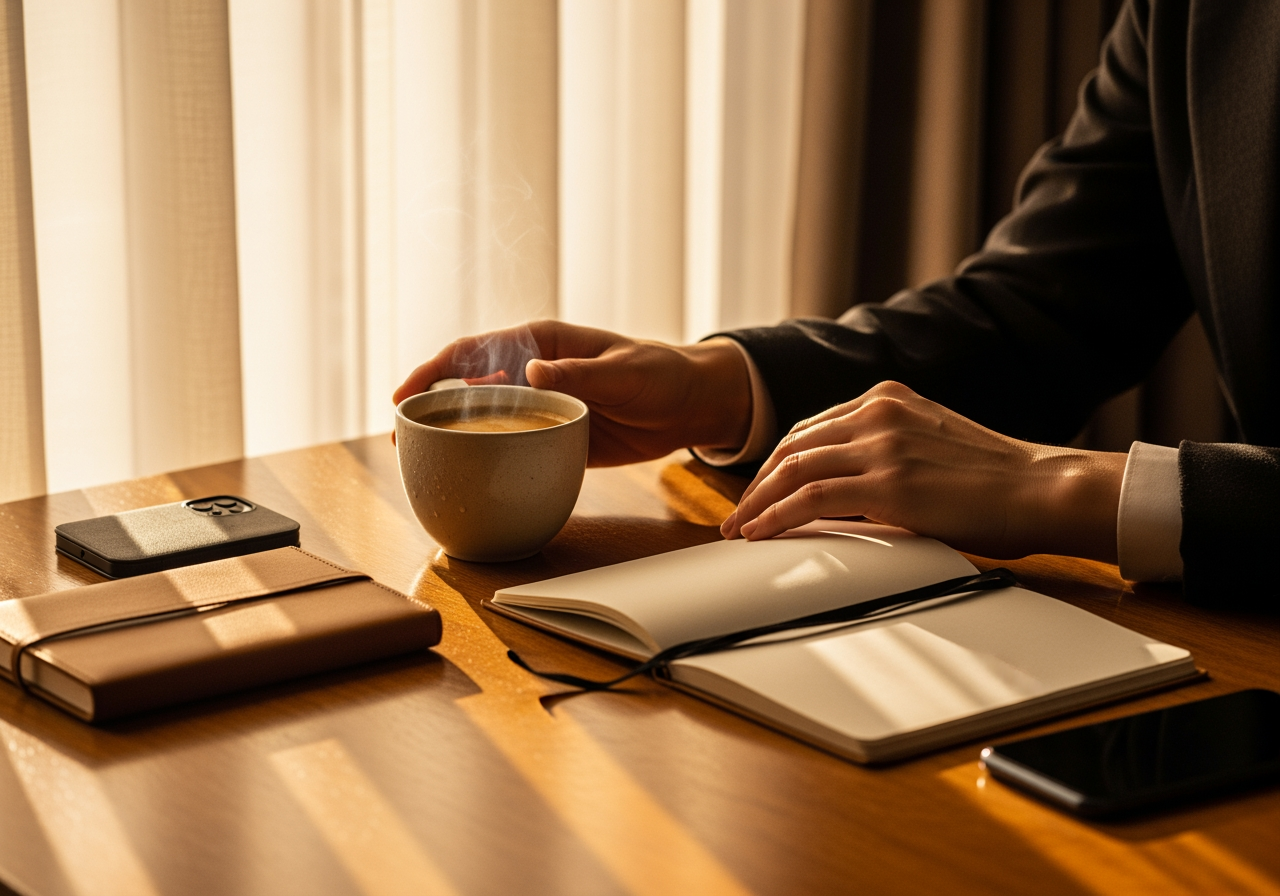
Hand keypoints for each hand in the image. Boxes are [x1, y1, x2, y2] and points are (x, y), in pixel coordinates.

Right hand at [393, 321, 752, 466]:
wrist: (692, 405)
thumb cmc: (661, 375)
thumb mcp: (624, 373)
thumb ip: (580, 374)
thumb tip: (531, 371)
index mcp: (542, 343)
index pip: (475, 350)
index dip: (434, 370)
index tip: (405, 396)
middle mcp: (533, 371)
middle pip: (467, 386)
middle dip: (429, 408)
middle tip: (400, 439)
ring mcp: (540, 405)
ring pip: (484, 418)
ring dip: (454, 436)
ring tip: (422, 461)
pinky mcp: (553, 435)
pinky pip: (512, 445)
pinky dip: (488, 458)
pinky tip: (470, 477)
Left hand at [720, 381, 1125, 561]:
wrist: (1040, 488)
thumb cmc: (996, 479)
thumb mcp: (930, 444)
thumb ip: (888, 450)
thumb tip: (846, 487)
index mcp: (887, 399)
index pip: (810, 428)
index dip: (777, 462)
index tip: (759, 488)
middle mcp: (878, 413)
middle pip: (792, 447)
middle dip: (758, 483)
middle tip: (738, 514)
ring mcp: (882, 444)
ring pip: (793, 470)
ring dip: (758, 503)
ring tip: (740, 529)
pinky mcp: (888, 483)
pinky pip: (811, 497)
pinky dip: (776, 516)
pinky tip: (761, 533)